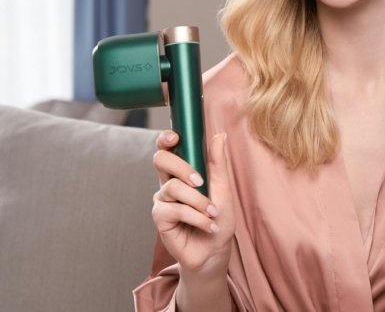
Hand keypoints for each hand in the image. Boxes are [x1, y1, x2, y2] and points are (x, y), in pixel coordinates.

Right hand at [151, 130, 235, 272]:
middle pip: (160, 160)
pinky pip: (174, 209)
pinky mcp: (160, 218)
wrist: (215, 250)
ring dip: (198, 201)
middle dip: (181, 167)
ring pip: (172, 187)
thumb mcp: (223, 188)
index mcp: (182, 172)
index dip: (166, 139)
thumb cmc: (219, 218)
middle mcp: (168, 183)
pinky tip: (208, 225)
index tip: (175, 137)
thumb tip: (220, 135)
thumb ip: (218, 163)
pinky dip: (196, 217)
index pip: (167, 149)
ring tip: (213, 213)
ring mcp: (162, 200)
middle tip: (201, 181)